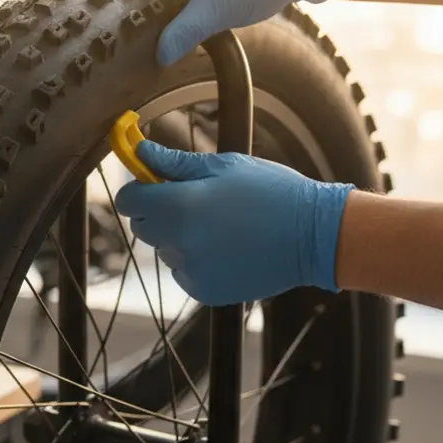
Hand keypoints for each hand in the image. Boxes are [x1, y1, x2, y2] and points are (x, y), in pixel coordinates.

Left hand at [114, 141, 353, 305]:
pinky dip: (198, 261)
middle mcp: (180, 242)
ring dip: (181, 237)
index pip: (129, 201)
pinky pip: (185, 271)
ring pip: (167, 250)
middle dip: (158, 213)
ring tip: (222, 226)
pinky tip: (228, 248)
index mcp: (180, 206)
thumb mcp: (224, 167)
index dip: (138, 191)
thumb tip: (141, 151)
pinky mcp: (204, 290)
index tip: (151, 185)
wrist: (314, 235)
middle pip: (144, 228)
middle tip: (194, 202)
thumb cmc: (272, 192)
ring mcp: (191, 270)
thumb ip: (175, 163)